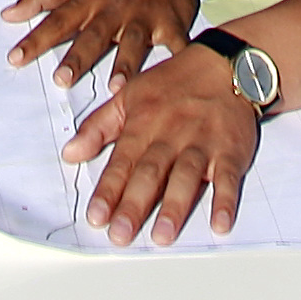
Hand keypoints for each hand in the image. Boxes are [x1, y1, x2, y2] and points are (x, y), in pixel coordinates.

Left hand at [6, 0, 197, 85]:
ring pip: (132, 42)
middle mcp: (113, 9)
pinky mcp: (170, 23)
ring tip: (115, 88)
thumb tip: (8, 15)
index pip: (57, 21)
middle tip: (62, 79)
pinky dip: (178, 58)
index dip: (36, 40)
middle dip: (78, 57)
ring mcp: (143, 17)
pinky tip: (174, 78)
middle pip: (93, 35)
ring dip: (125, 64)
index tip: (16, 58)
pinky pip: (175, 43)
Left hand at [64, 39, 258, 245]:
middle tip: (121, 234)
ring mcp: (203, 144)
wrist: (226, 64)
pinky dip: (225, 200)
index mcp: (143, 125)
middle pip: (150, 173)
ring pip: (186, 176)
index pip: (122, 162)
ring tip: (162, 235)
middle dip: (135, 205)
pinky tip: (220, 224)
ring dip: (175, 206)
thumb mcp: (130, 96)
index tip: (96, 217)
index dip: (108, 190)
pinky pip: (229, 178)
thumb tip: (69, 153)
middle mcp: (171, 136)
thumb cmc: (175, 83)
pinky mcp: (231, 151)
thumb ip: (98, 127)